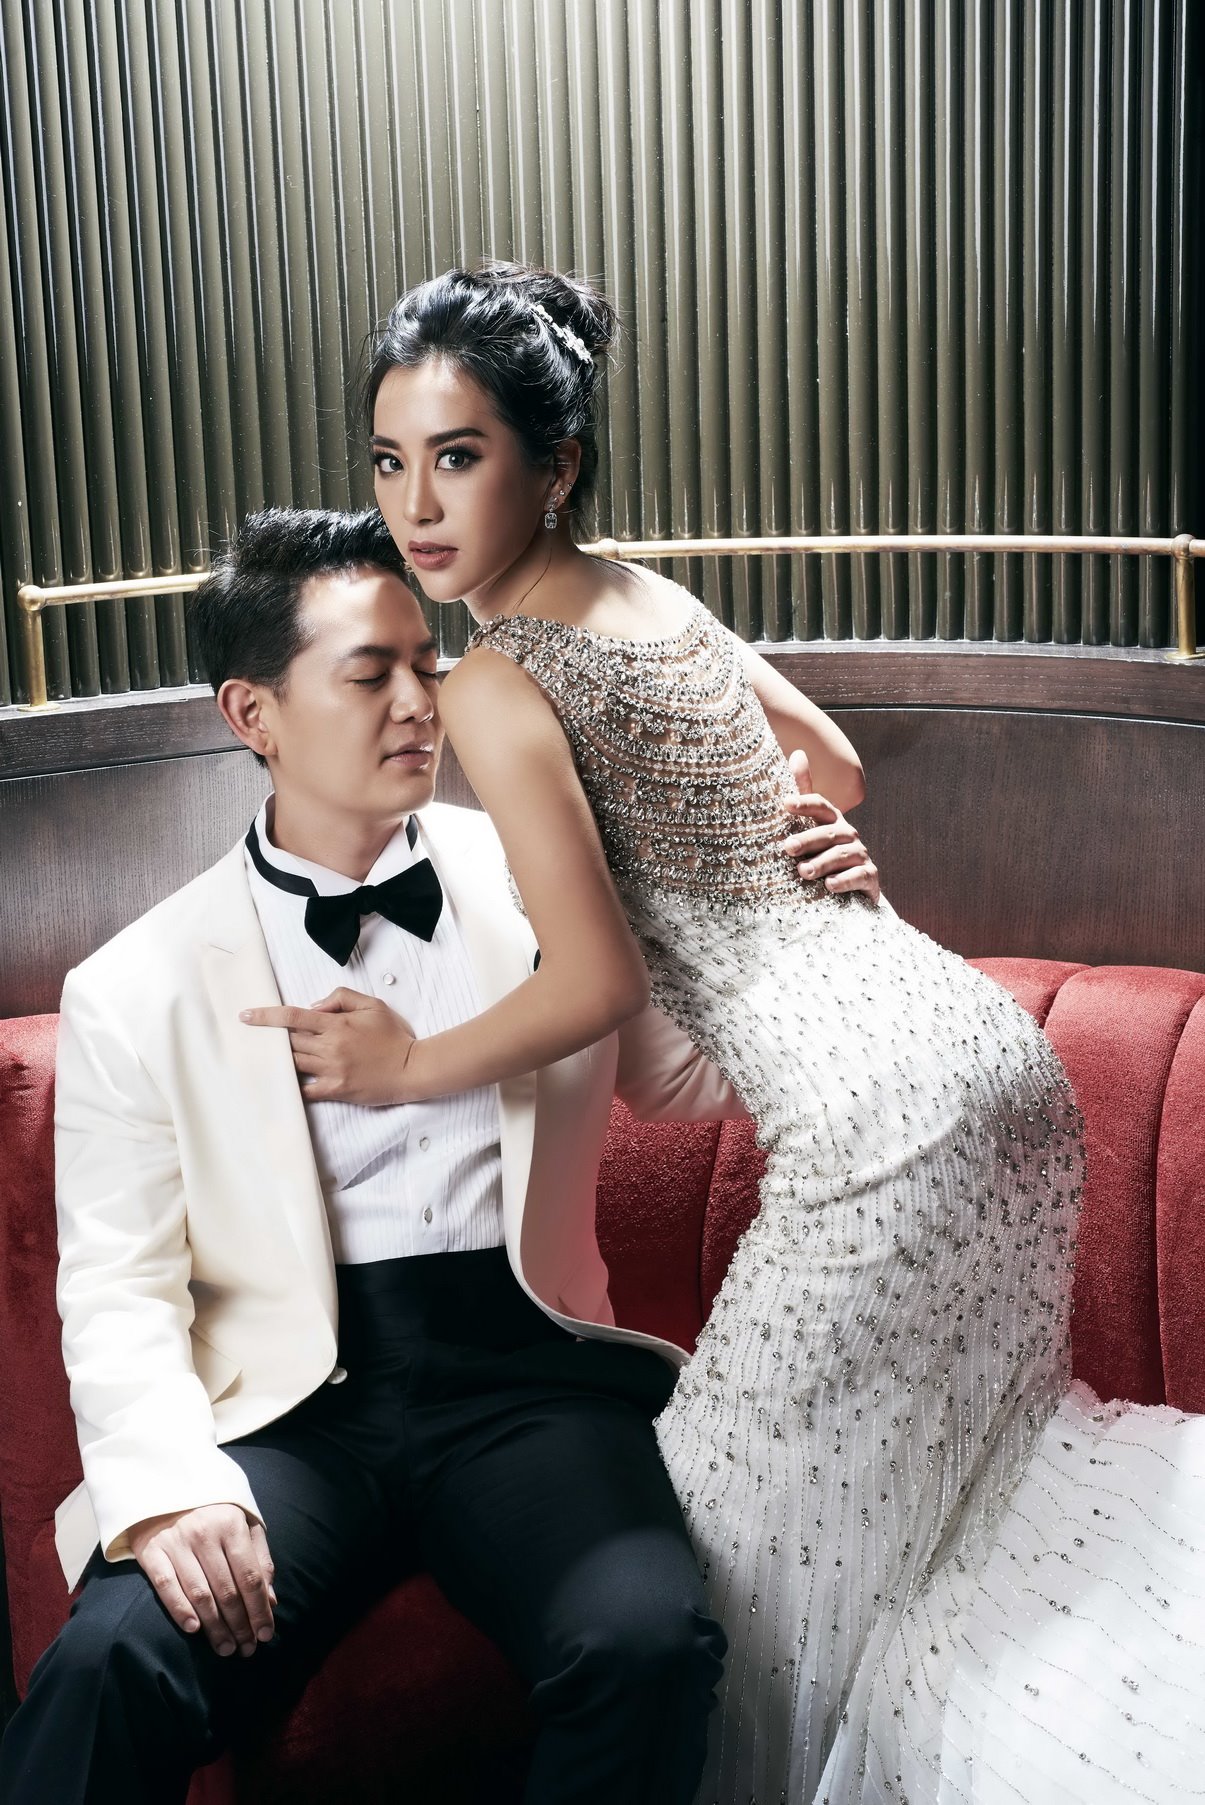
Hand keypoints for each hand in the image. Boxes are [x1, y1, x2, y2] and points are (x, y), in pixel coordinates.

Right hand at [129, 1503, 275, 1655]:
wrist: (164, 1489)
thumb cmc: (213, 1513)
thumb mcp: (243, 1526)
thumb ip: (259, 1560)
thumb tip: (271, 1600)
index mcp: (232, 1525)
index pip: (250, 1576)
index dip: (259, 1609)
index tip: (266, 1634)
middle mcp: (205, 1533)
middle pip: (227, 1590)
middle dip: (239, 1624)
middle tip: (246, 1649)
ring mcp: (176, 1542)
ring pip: (200, 1594)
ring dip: (214, 1627)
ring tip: (225, 1648)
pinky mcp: (152, 1552)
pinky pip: (167, 1587)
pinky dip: (180, 1610)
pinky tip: (194, 1630)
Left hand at [239, 988, 416, 1104]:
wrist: (411, 1068)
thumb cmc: (394, 1036)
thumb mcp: (373, 1005)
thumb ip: (341, 998)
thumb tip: (315, 1006)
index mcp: (337, 1025)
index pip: (293, 1017)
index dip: (266, 1016)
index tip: (246, 1016)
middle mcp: (330, 1047)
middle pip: (290, 1041)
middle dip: (275, 1038)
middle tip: (262, 1038)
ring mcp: (331, 1071)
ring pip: (294, 1063)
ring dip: (281, 1059)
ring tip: (270, 1057)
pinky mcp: (336, 1090)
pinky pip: (305, 1090)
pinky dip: (292, 1086)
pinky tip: (283, 1082)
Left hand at [781, 751, 880, 902]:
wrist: (853, 888)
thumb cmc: (825, 853)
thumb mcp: (812, 824)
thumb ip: (804, 793)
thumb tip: (798, 753)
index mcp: (832, 820)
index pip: (820, 805)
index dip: (804, 802)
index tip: (785, 803)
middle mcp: (848, 834)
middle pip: (828, 833)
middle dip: (808, 839)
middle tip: (787, 847)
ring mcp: (861, 855)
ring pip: (842, 855)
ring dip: (822, 863)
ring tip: (803, 872)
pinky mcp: (869, 877)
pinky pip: (859, 876)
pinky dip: (844, 881)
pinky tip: (829, 885)